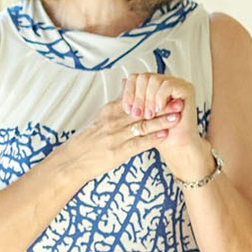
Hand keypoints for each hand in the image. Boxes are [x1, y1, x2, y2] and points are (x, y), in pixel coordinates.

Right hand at [57, 96, 184, 185]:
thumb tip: (128, 91)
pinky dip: (151, 139)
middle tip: (179, 101)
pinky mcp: (117, 151)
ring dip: (161, 121)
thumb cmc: (89, 141)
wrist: (73, 160)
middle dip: (162, 106)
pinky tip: (164, 135)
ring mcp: (115, 136)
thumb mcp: (100, 118)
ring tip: (177, 117)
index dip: (153, 96)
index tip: (169, 93)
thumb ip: (117, 106)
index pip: (136, 100)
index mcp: (110, 111)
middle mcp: (113, 121)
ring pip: (142, 126)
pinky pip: (137, 144)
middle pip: (143, 111)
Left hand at [120, 71, 211, 177]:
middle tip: (137, 114)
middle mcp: (164, 82)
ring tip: (149, 115)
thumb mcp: (138, 114)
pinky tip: (158, 110)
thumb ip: (133, 98)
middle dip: (138, 97)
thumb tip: (122, 81)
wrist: (175, 145)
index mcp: (152, 86)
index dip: (129, 92)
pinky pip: (168, 85)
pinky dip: (160, 98)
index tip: (127, 109)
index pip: (135, 78)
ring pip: (154, 80)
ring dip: (148, 99)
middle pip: (144, 77)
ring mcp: (176, 84)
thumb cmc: (157, 132)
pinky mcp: (186, 88)